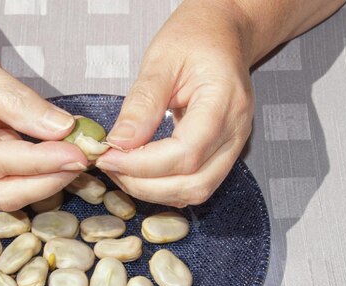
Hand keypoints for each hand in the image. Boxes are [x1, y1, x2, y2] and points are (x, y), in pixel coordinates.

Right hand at [0, 10, 86, 210]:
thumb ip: (18, 102)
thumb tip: (62, 129)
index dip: (39, 162)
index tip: (77, 154)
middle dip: (44, 183)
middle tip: (81, 161)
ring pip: (5, 193)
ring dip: (42, 181)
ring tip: (74, 159)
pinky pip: (7, 179)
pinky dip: (35, 171)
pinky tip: (59, 156)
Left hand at [96, 0, 253, 206]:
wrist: (222, 35)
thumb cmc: (195, 39)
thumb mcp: (161, 60)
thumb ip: (142, 104)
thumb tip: (119, 143)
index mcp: (225, 103)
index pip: (186, 153)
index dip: (143, 164)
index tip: (109, 157)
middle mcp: (236, 132)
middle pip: (195, 183)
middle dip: (146, 185)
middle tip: (111, 166)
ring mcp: (232, 146)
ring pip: (197, 191)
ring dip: (154, 191)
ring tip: (121, 170)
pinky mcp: (222, 154)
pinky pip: (195, 184)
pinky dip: (165, 187)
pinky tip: (139, 171)